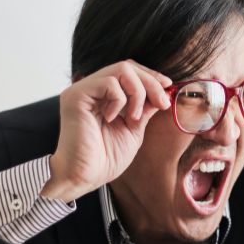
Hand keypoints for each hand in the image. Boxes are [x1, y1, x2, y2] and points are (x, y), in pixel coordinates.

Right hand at [40, 60, 172, 202]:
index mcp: (102, 96)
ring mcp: (82, 90)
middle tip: (162, 103)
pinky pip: (108, 83)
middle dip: (150, 82)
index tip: (167, 87)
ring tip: (133, 118)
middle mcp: (90, 89)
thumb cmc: (105, 159)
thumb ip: (144, 109)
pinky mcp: (76, 96)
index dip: (150, 76)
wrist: (85, 177)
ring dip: (138, 93)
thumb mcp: (133, 129)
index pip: (128, 71)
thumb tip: (162, 91)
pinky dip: (120, 100)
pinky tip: (112, 118)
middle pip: (127, 66)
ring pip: (121, 70)